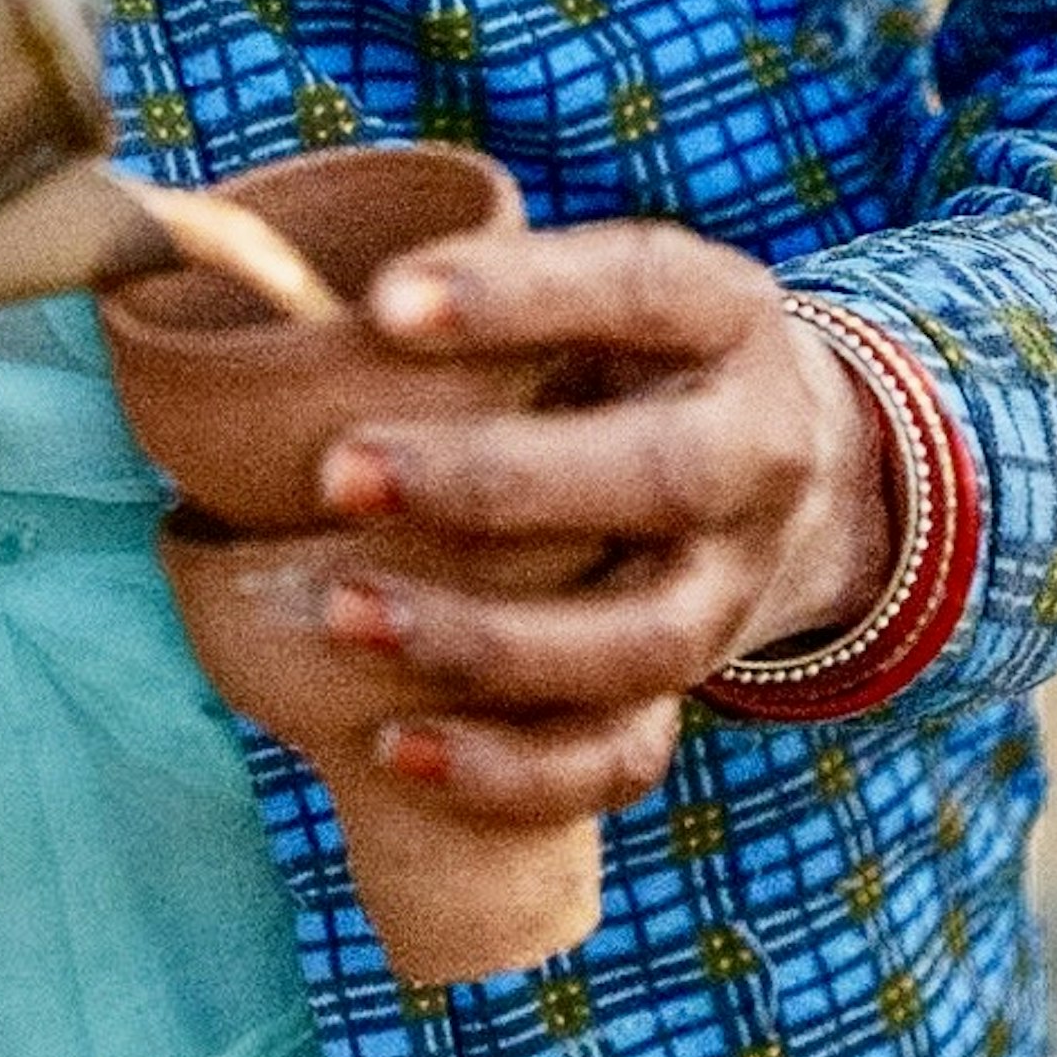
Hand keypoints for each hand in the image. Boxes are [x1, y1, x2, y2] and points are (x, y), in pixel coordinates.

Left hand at [303, 220, 898, 832]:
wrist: (774, 467)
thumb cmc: (618, 354)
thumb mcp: (590, 289)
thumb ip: (480, 289)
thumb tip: (283, 305)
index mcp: (727, 317)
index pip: (643, 289)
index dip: (520, 296)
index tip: (383, 305)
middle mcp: (758, 453)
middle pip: (659, 477)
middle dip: (494, 482)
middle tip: (339, 476)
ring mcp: (737, 586)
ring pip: (642, 639)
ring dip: (488, 639)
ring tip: (345, 613)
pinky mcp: (696, 689)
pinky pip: (620, 755)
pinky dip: (510, 768)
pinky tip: (394, 745)